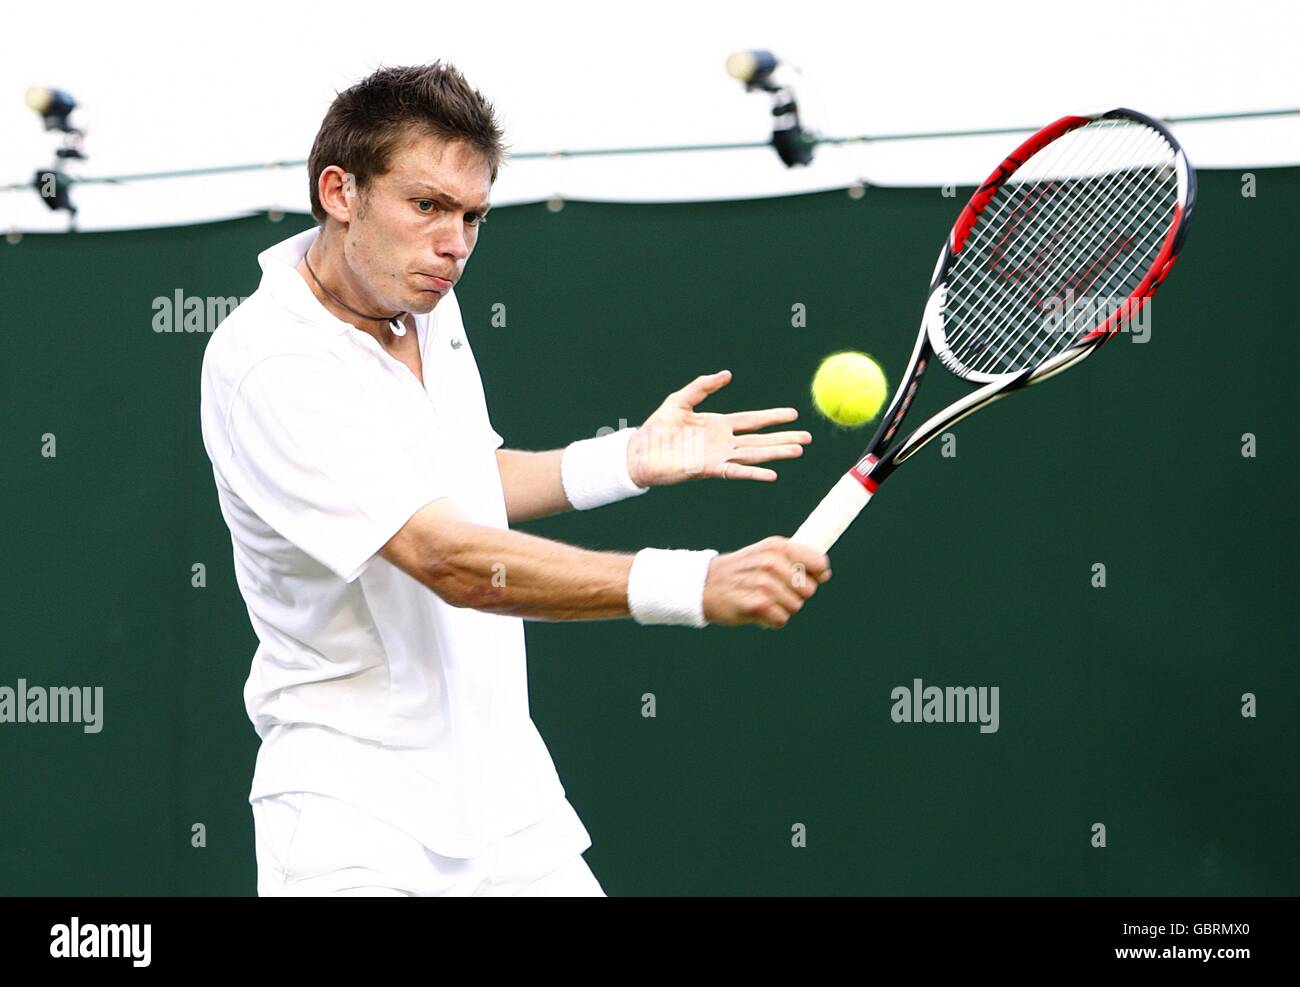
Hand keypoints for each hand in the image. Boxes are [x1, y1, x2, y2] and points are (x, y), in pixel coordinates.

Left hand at [626, 370, 810, 487]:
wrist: (639, 452)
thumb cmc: (656, 428)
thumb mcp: (680, 400)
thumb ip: (703, 386)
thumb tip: (727, 374)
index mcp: (718, 425)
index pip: (752, 421)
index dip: (773, 417)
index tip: (793, 415)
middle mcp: (723, 442)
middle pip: (760, 440)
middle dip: (784, 438)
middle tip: (808, 438)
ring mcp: (718, 457)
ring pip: (754, 455)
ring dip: (776, 453)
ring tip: (798, 451)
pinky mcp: (709, 469)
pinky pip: (736, 472)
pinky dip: (754, 473)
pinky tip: (772, 474)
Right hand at [702, 536, 831, 628]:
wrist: (702, 585)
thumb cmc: (740, 572)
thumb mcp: (764, 554)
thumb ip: (793, 559)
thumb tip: (824, 572)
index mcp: (777, 547)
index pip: (819, 562)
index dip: (818, 574)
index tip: (807, 579)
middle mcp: (772, 562)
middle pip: (809, 589)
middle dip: (796, 595)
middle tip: (774, 592)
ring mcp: (764, 583)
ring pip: (796, 606)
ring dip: (781, 608)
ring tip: (762, 600)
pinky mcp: (757, 605)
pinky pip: (781, 619)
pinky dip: (771, 620)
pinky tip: (757, 611)